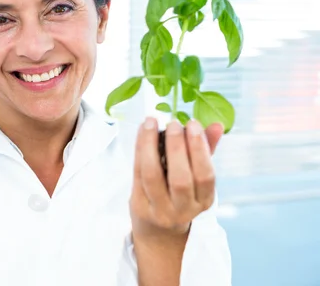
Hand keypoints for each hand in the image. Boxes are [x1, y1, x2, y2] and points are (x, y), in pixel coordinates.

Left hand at [130, 118, 222, 240]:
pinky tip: (141, 132)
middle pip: (180, 179)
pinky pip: (137, 174)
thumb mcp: (196, 178)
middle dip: (177, 148)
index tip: (194, 125)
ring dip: (150, 146)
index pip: (205, 177)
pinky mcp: (139, 205)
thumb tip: (217, 126)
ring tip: (151, 123)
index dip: (200, 149)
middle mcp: (183, 209)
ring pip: (153, 176)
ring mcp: (159, 210)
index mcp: (204, 201)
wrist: (157, 230)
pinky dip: (139, 150)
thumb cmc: (179, 195)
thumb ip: (206, 151)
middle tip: (173, 123)